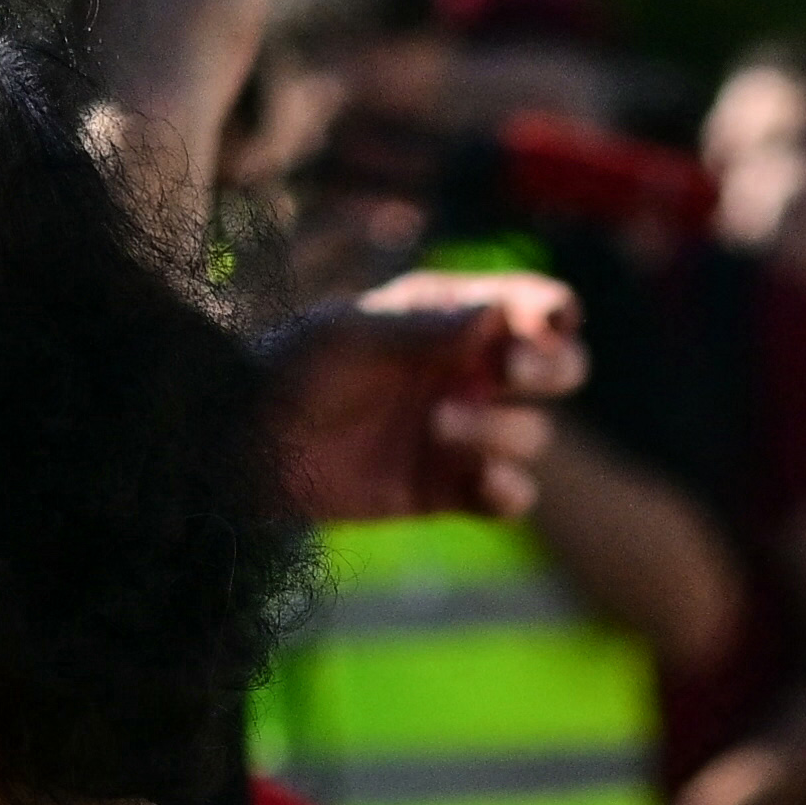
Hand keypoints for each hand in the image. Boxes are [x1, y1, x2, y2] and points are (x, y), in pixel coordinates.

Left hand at [269, 270, 579, 528]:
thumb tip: (496, 316)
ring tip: (438, 424)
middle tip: (512, 369)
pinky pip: (511, 496)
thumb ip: (422, 327)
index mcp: (451, 319)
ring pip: (533, 434)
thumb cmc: (290, 371)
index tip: (549, 323)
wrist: (246, 450)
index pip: (531, 308)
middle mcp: (469, 373)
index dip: (554, 312)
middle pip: (559, 370)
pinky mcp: (450, 491)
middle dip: (549, 369)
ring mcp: (466, 434)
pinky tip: (483, 482)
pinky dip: (509, 490)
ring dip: (500, 428)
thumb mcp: (349, 336)